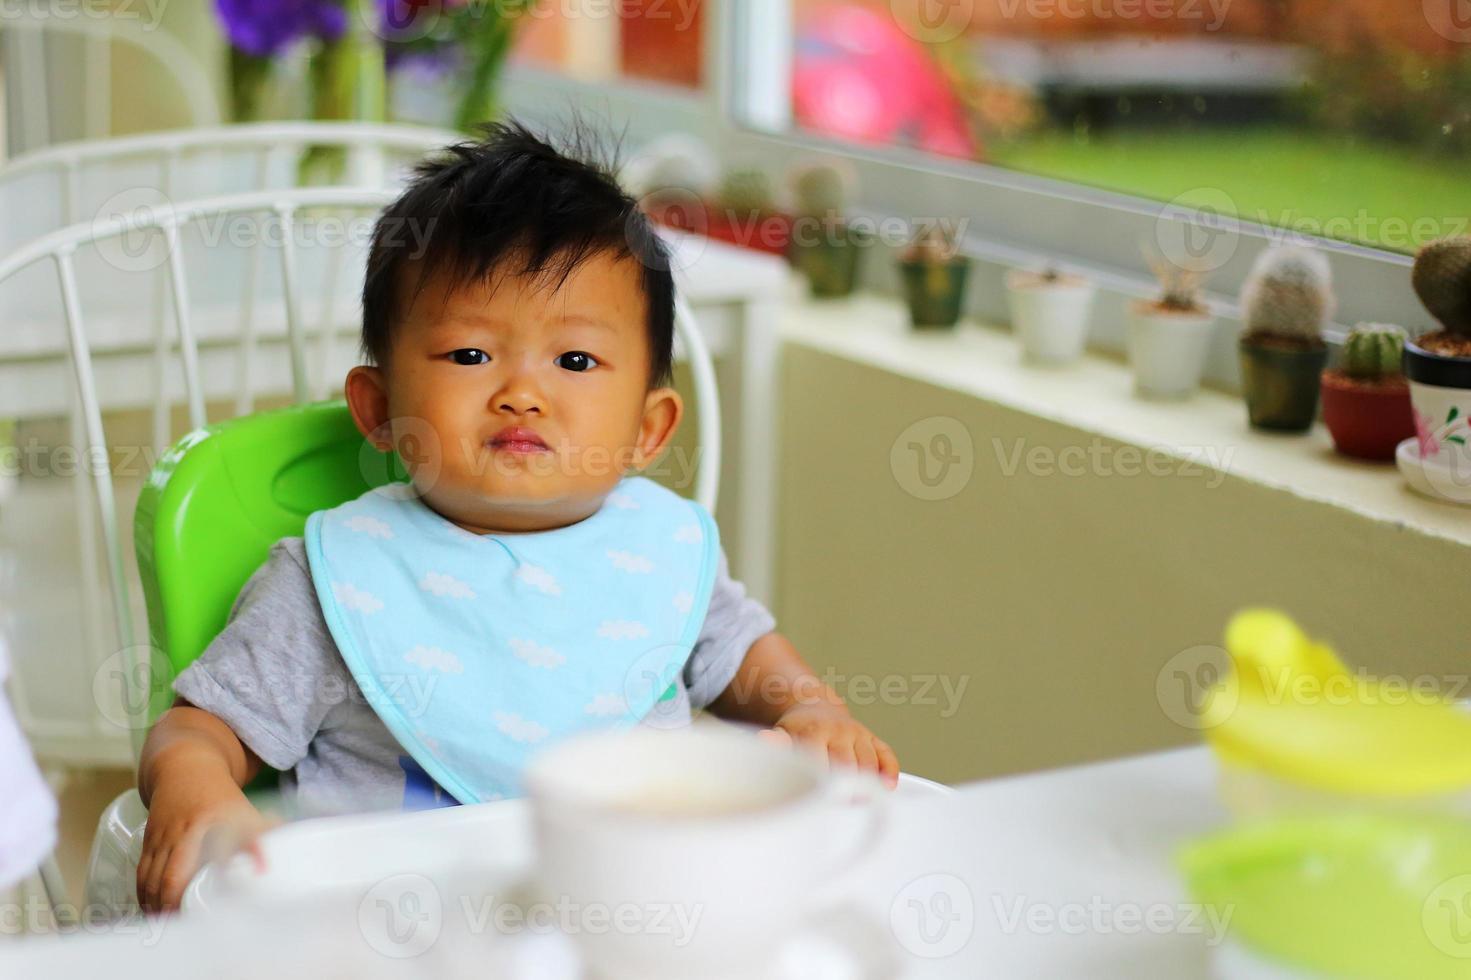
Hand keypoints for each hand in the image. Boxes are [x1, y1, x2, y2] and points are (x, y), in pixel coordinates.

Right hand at [137, 779, 267, 912]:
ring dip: (156, 905)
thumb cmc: (219, 796)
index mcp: (205, 824)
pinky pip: (141, 873)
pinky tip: (151, 909)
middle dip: (172, 905)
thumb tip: (268, 866)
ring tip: (166, 924)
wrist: (185, 770)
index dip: (197, 886)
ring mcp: (160, 838)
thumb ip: (259, 837)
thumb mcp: (244, 811)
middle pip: (170, 876)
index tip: (199, 909)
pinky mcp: (147, 842)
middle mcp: (180, 833)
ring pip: (151, 878)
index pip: (200, 860)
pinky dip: (144, 894)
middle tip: (182, 926)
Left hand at [762, 703, 899, 789]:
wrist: (815, 705)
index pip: (820, 760)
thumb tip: (764, 740)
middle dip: (846, 786)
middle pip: (847, 763)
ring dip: (867, 784)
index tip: (817, 801)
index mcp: (814, 731)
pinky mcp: (872, 738)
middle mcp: (839, 731)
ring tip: (859, 802)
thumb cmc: (797, 730)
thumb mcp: (782, 732)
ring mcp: (857, 734)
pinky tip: (886, 787)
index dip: (820, 782)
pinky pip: (887, 754)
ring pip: (868, 762)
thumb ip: (775, 742)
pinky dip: (889, 771)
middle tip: (840, 806)